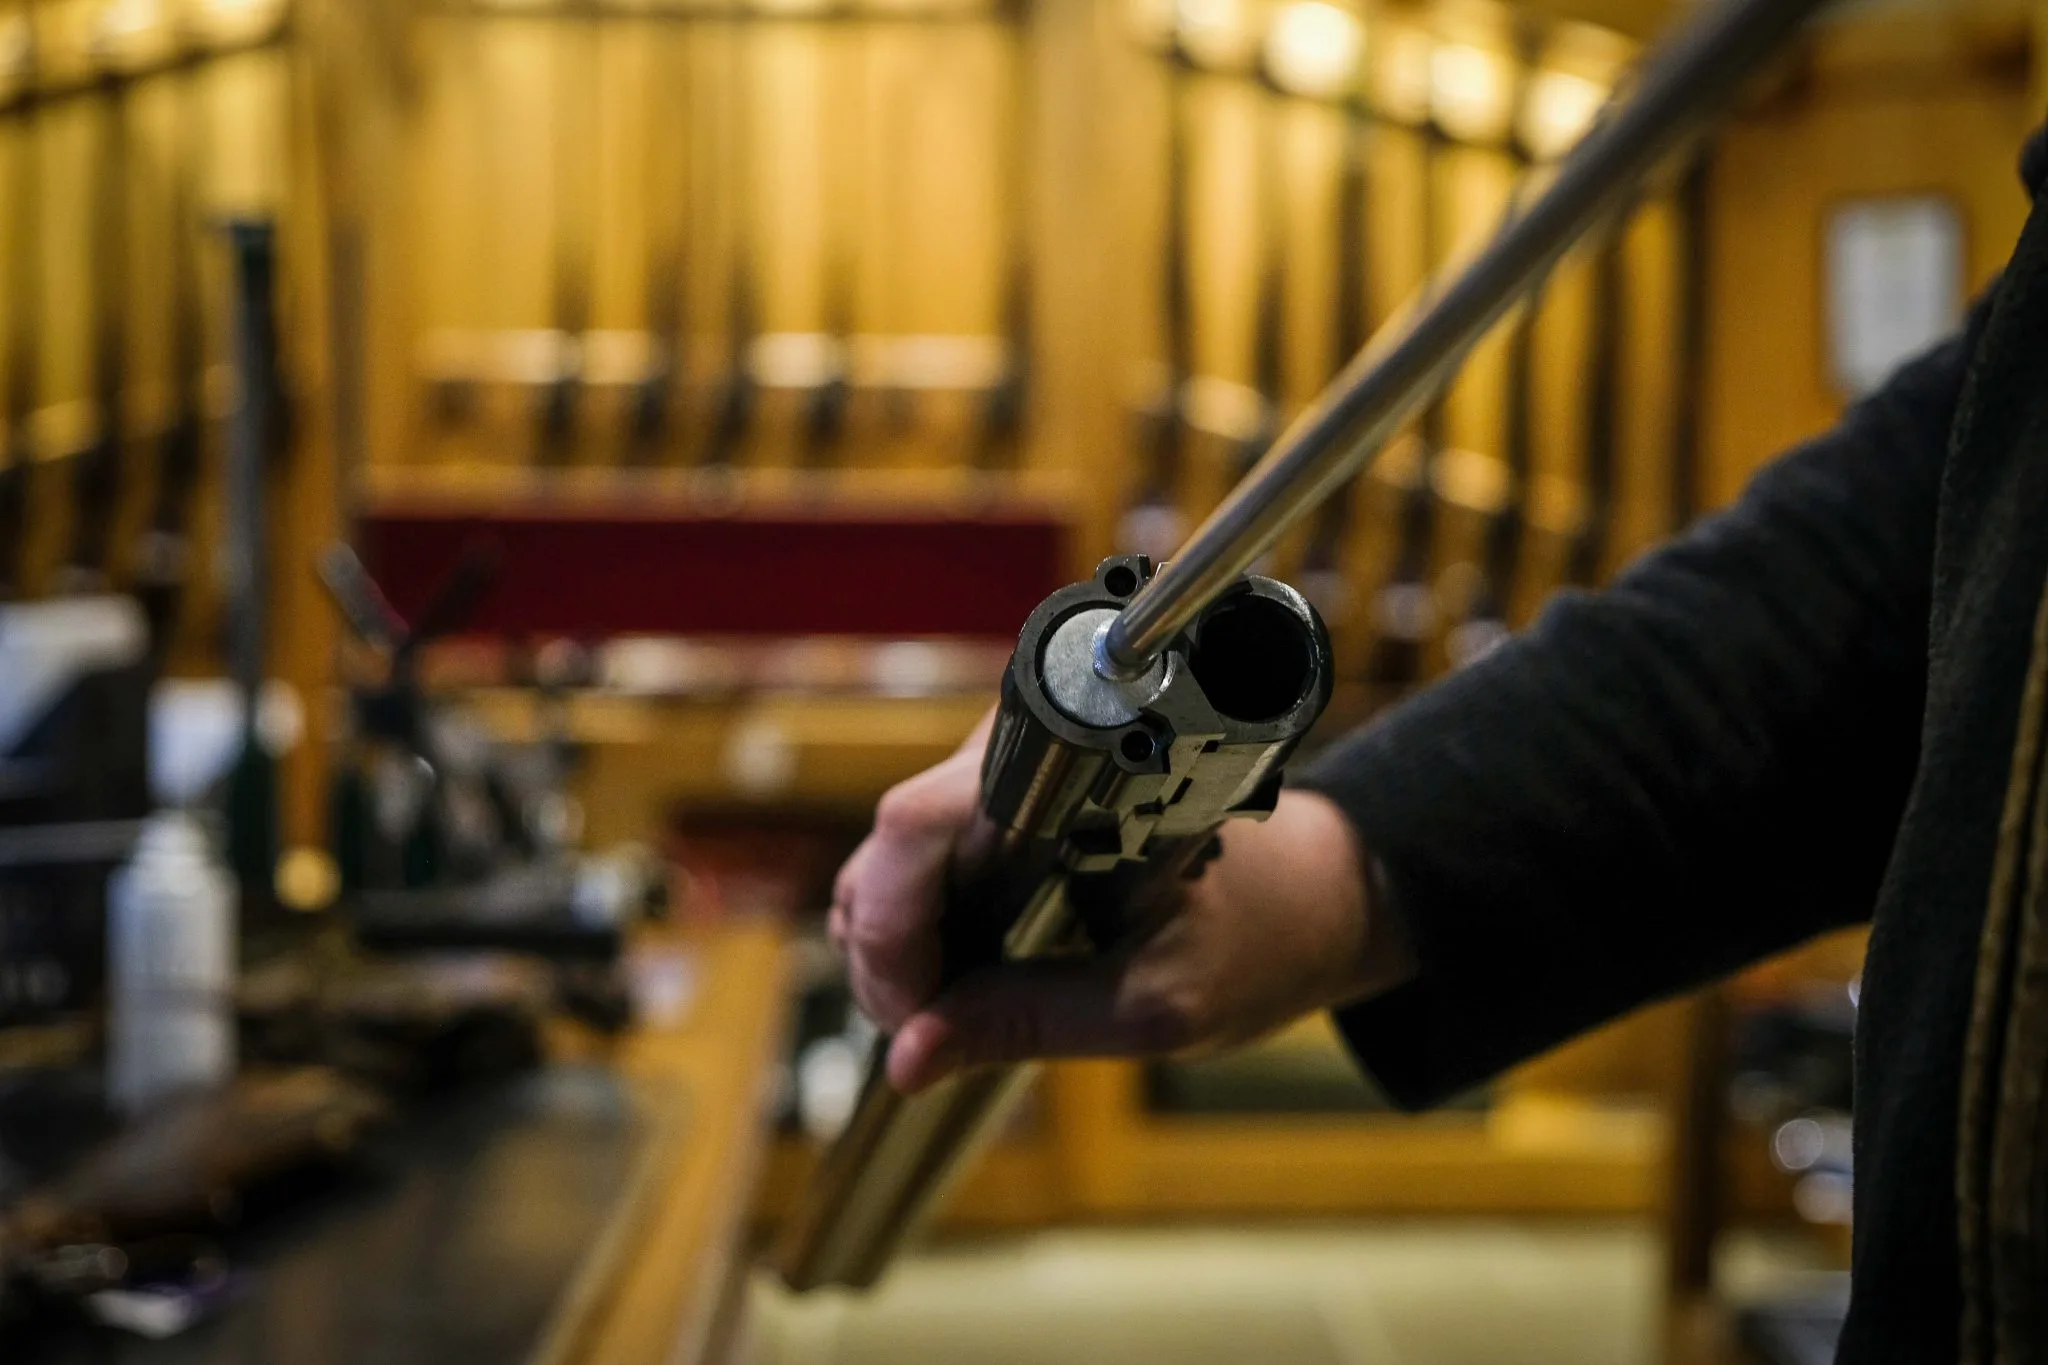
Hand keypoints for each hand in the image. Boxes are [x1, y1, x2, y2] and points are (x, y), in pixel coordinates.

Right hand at [828, 715, 1414, 1093]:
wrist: (1314, 897)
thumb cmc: (1257, 939)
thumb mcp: (1151, 1007)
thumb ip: (1026, 1025)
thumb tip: (906, 1063)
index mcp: (1075, 781)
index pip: (916, 824)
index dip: (891, 926)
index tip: (913, 1017)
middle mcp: (1030, 753)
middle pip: (895, 840)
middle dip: (886, 949)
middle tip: (925, 1035)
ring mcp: (1012, 772)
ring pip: (897, 851)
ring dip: (896, 941)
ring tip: (945, 1018)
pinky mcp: (1007, 803)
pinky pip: (926, 859)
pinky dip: (921, 925)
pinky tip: (962, 982)